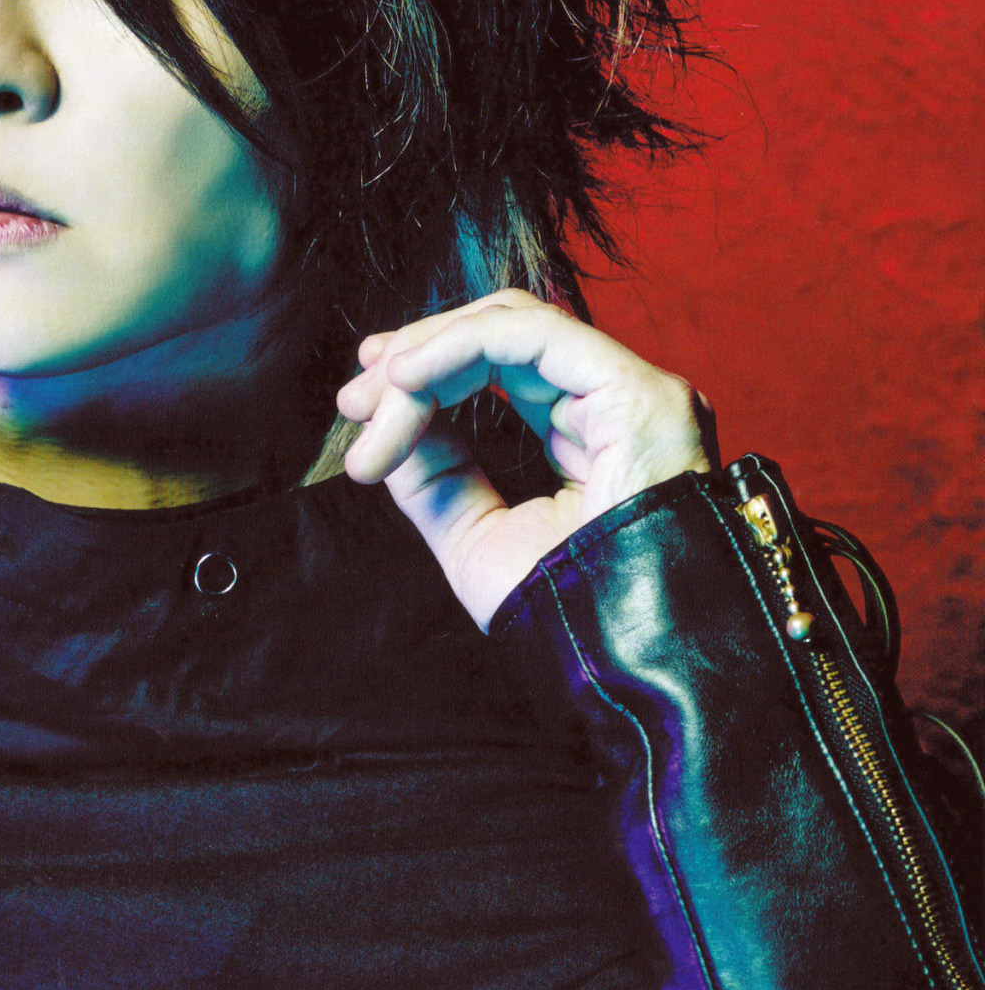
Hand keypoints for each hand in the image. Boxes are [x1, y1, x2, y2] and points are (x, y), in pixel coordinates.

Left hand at [335, 289, 717, 631]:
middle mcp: (619, 403)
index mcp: (596, 433)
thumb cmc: (562, 617)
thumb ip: (435, 474)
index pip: (505, 367)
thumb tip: (385, 414)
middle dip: (418, 356)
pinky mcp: (637, 392)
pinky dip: (458, 346)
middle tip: (352, 398)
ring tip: (373, 394)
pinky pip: (532, 336)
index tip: (360, 404)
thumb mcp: (475, 535)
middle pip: (504, 336)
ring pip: (513, 325)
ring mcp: (635, 393)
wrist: (617, 664)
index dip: (429, 370)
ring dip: (429, 353)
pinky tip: (406, 377)